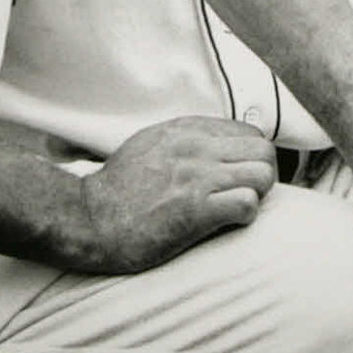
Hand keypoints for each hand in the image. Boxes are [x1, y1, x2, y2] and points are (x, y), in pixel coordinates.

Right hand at [61, 117, 273, 272]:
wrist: (88, 219)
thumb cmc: (118, 189)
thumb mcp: (150, 144)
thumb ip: (186, 140)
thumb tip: (220, 146)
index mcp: (184, 130)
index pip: (249, 133)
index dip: (252, 158)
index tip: (240, 177)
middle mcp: (194, 148)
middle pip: (264, 151)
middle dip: (262, 175)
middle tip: (244, 194)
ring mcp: (195, 177)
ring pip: (262, 175)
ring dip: (257, 195)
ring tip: (235, 208)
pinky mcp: (194, 210)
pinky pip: (247, 204)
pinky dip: (244, 216)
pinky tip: (225, 222)